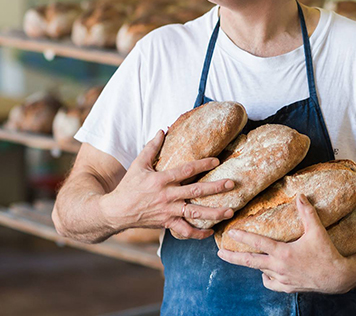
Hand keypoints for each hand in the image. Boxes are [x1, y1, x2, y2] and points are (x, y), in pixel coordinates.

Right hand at [100, 129, 234, 238]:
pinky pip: (184, 230)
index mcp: (161, 180)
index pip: (185, 170)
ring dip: (213, 213)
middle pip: (195, 191)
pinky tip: (210, 232)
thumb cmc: (128, 186)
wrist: (115, 212)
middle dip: (215, 188)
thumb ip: (151, 147)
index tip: (217, 161)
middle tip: (231, 184)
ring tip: (230, 212)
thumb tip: (162, 130)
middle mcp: (167, 196)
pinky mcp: (167, 223)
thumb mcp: (138, 164)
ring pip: (194, 213)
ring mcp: (168, 211)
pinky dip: (198, 234)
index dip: (202, 165)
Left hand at [217, 194, 355, 293]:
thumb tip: (300, 195)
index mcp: (283, 253)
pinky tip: (268, 272)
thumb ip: (307, 212)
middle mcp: (279, 267)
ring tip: (247, 258)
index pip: (258, 243)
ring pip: (260, 272)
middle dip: (233, 257)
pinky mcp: (288, 288)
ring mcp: (282, 279)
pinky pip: (270, 283)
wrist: (337, 277)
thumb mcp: (318, 230)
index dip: (243, 237)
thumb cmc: (327, 252)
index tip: (230, 233)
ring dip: (252, 265)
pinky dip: (266, 277)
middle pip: (250, 262)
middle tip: (219, 254)